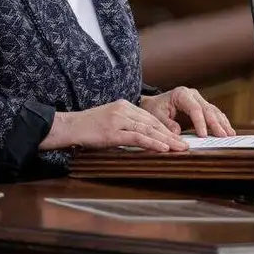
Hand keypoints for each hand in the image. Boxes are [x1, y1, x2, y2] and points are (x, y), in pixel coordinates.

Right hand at [41, 100, 189, 152]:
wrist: (68, 126)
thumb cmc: (86, 128)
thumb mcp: (108, 122)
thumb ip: (125, 126)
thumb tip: (141, 138)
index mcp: (124, 105)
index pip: (150, 118)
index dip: (166, 128)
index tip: (178, 137)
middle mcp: (124, 109)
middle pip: (153, 123)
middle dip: (171, 135)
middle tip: (185, 145)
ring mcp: (119, 119)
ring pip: (149, 130)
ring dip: (167, 140)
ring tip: (180, 148)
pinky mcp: (113, 131)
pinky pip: (138, 137)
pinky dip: (153, 143)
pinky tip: (163, 148)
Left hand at [141, 87, 234, 137]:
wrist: (154, 104)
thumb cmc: (154, 108)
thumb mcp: (156, 115)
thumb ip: (166, 124)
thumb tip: (177, 133)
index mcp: (182, 94)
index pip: (195, 108)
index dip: (200, 122)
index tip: (203, 135)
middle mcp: (193, 95)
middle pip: (208, 109)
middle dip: (216, 124)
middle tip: (223, 136)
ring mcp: (199, 100)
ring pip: (214, 111)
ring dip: (222, 123)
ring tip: (230, 134)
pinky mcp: (202, 107)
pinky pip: (214, 114)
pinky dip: (221, 122)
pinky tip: (228, 130)